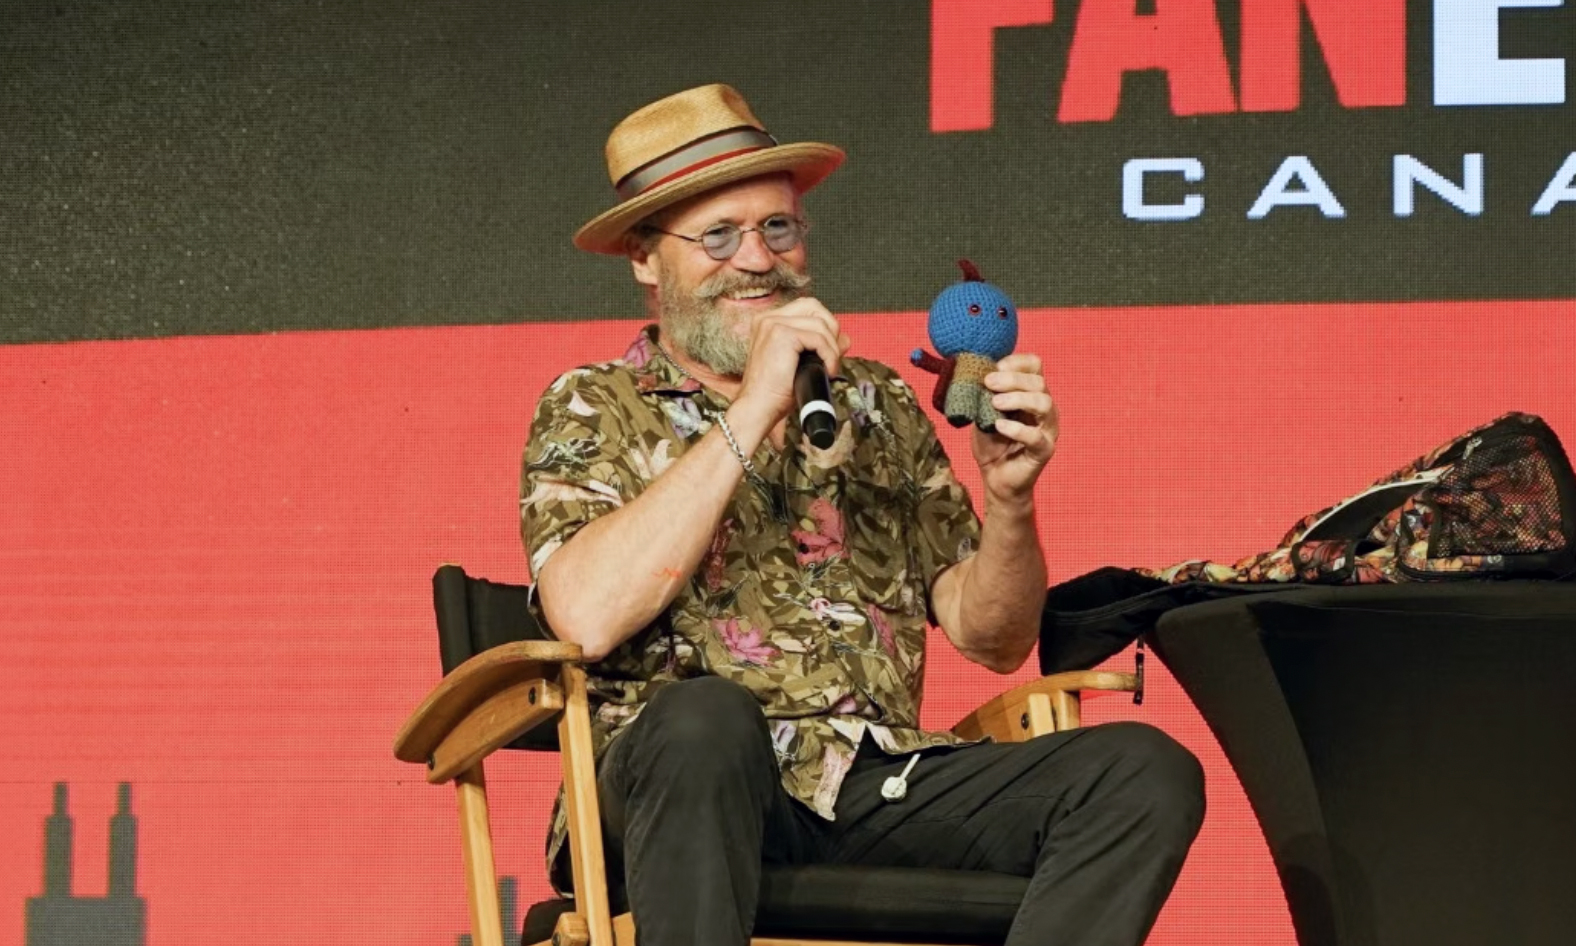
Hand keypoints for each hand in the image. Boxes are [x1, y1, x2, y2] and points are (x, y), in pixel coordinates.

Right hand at [732, 297, 849, 433]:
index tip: (829, 352)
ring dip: (832, 348)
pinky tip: (826, 371)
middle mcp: (768, 318)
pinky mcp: (782, 334)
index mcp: (768, 322)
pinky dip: (830, 355)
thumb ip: (822, 347)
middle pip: (814, 307)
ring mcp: (773, 324)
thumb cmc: (775, 392)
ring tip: (828, 369)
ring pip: (820, 324)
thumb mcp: (802, 364)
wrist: (758, 408)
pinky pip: (819, 337)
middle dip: (831, 330)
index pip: (807, 308)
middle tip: (832, 356)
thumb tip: (845, 338)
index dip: (824, 327)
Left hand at [972, 353, 1058, 507]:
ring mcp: (1048, 429)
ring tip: (995, 403)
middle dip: (1012, 379)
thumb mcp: (982, 413)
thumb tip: (974, 374)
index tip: (994, 367)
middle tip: (988, 383)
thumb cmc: (991, 443)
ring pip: (1044, 403)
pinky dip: (1017, 429)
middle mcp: (1045, 408)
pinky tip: (999, 426)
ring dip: (1018, 398)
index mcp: (1031, 394)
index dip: (1016, 362)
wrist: (995, 478)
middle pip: (1039, 382)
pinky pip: (1036, 436)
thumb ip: (983, 394)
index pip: (1035, 365)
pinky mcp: (1044, 450)